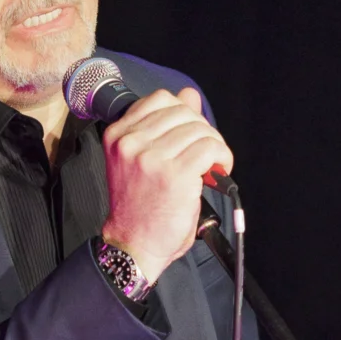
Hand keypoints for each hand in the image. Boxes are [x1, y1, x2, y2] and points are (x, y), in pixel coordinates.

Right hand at [100, 87, 233, 283]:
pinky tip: (218, 170)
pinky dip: (222, 157)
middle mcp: (131, 143)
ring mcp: (151, 158)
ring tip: (213, 164)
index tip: (190, 134)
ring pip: (199, 129)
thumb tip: (189, 95)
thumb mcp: (142, 160)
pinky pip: (210, 148)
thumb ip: (165, 125)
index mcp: (118, 135)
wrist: (133, 244)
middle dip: (202, 130)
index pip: (160, 99)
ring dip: (214, 145)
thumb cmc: (138, 208)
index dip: (184, 113)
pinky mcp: (174, 174)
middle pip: (183, 111)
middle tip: (207, 153)